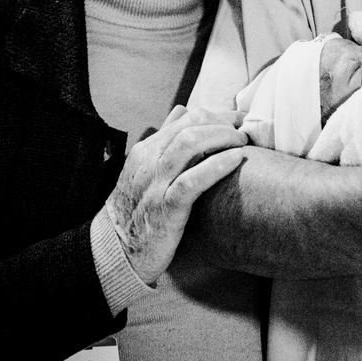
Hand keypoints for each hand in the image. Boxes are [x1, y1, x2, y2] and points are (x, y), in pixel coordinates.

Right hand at [105, 106, 247, 283]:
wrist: (116, 250)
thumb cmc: (138, 208)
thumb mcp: (145, 169)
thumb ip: (164, 140)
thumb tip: (182, 109)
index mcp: (147, 149)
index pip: (186, 117)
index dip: (218, 113)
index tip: (240, 118)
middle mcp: (150, 161)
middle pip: (191, 125)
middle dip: (223, 121)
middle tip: (245, 129)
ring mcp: (156, 184)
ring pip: (190, 144)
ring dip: (223, 136)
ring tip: (242, 141)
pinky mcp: (165, 209)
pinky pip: (192, 181)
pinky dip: (217, 166)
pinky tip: (236, 159)